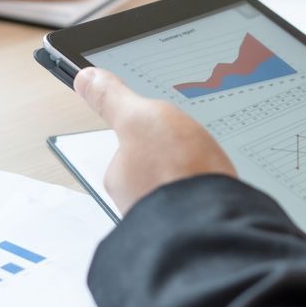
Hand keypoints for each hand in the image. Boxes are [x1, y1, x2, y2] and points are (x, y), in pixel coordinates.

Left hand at [74, 67, 235, 212]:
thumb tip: (85, 79)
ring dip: (192, 181)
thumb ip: (113, 98)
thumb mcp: (141, 118)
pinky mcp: (196, 227)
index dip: (149, 135)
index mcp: (121, 175)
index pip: (128, 150)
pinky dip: (208, 198)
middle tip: (194, 148)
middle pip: (154, 171)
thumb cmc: (174, 172)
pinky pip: (199, 207)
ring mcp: (167, 218)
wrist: (213, 222)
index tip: (169, 132)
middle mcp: (138, 202)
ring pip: (177, 190)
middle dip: (172, 161)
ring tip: (211, 170)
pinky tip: (220, 190)